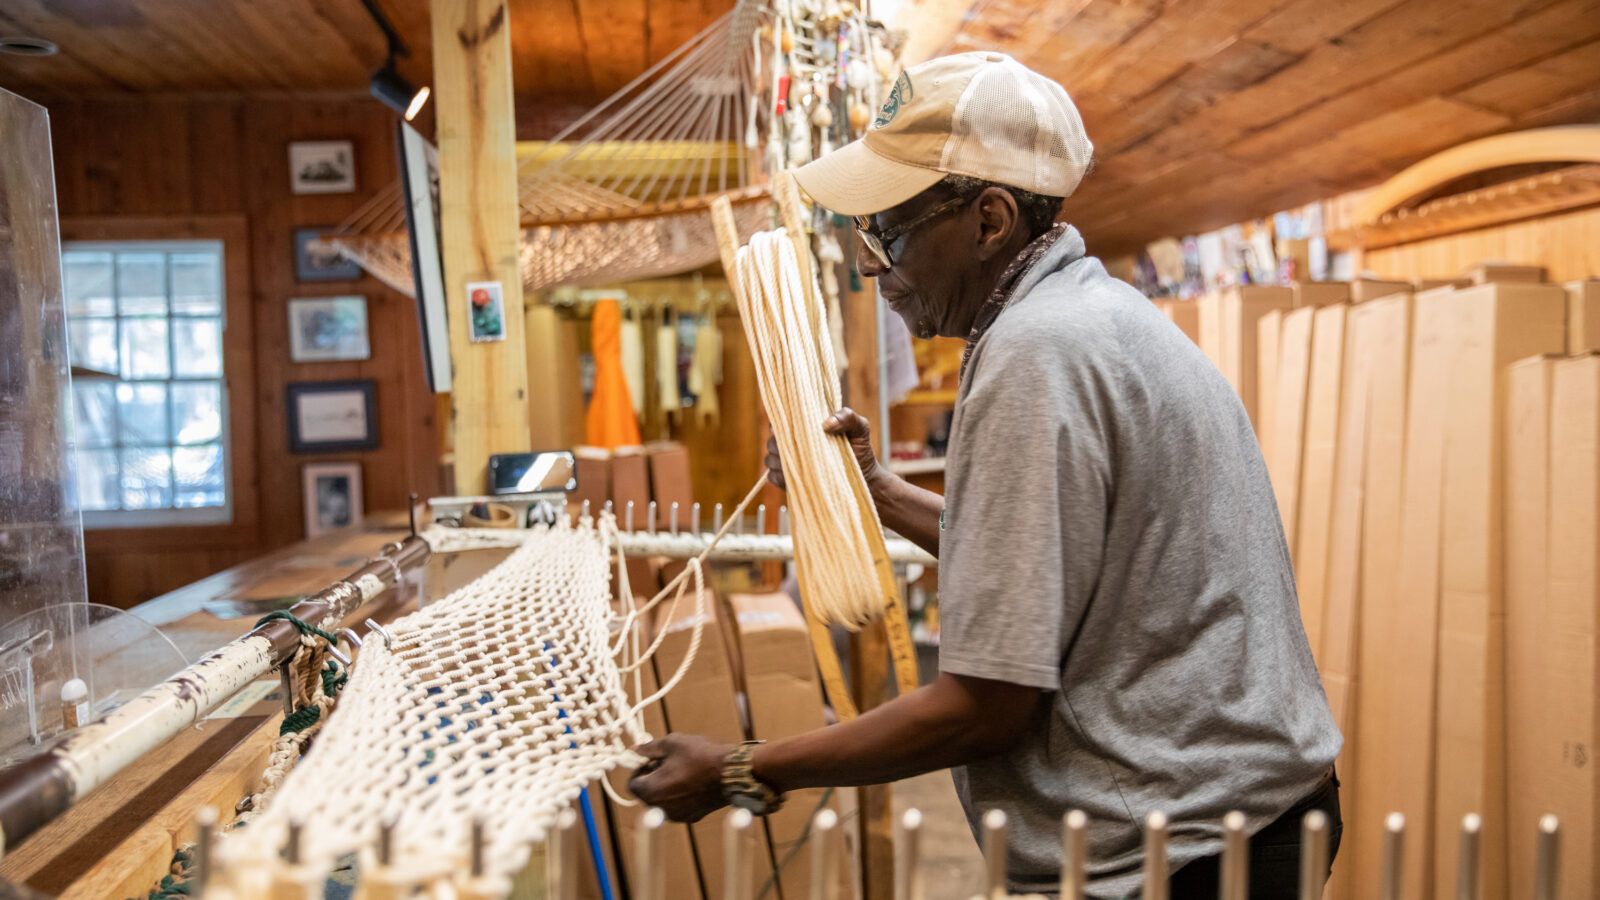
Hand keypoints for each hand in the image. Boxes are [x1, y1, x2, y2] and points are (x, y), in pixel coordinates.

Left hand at [627, 734, 731, 822]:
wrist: (731, 773)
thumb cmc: (700, 756)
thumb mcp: (671, 744)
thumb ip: (649, 748)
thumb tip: (634, 749)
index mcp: (650, 791)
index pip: (632, 783)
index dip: (639, 769)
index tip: (652, 759)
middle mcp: (660, 808)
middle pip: (646, 793)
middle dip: (653, 777)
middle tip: (668, 762)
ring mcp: (677, 815)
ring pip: (662, 800)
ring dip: (666, 787)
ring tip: (683, 770)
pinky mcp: (692, 817)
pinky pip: (678, 806)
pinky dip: (680, 795)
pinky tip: (694, 781)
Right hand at [765, 407, 881, 490]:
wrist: (864, 479)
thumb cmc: (861, 450)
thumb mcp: (860, 428)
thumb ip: (847, 417)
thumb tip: (827, 423)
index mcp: (805, 426)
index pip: (782, 419)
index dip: (781, 423)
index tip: (791, 429)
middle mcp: (794, 442)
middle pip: (771, 440)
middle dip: (780, 445)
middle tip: (799, 451)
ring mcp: (790, 462)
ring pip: (769, 458)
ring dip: (779, 462)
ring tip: (799, 465)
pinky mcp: (789, 480)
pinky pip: (772, 476)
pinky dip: (778, 477)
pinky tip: (794, 477)